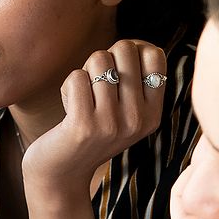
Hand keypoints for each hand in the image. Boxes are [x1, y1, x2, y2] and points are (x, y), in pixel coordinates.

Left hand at [22, 39, 168, 200]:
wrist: (62, 175)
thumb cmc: (91, 133)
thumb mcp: (125, 113)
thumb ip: (136, 82)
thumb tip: (137, 44)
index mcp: (153, 114)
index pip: (155, 55)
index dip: (133, 49)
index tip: (118, 66)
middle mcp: (137, 120)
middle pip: (125, 50)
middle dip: (104, 58)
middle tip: (95, 85)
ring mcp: (112, 124)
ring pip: (99, 60)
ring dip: (84, 73)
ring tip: (82, 99)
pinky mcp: (84, 126)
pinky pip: (76, 77)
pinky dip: (67, 87)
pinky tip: (69, 110)